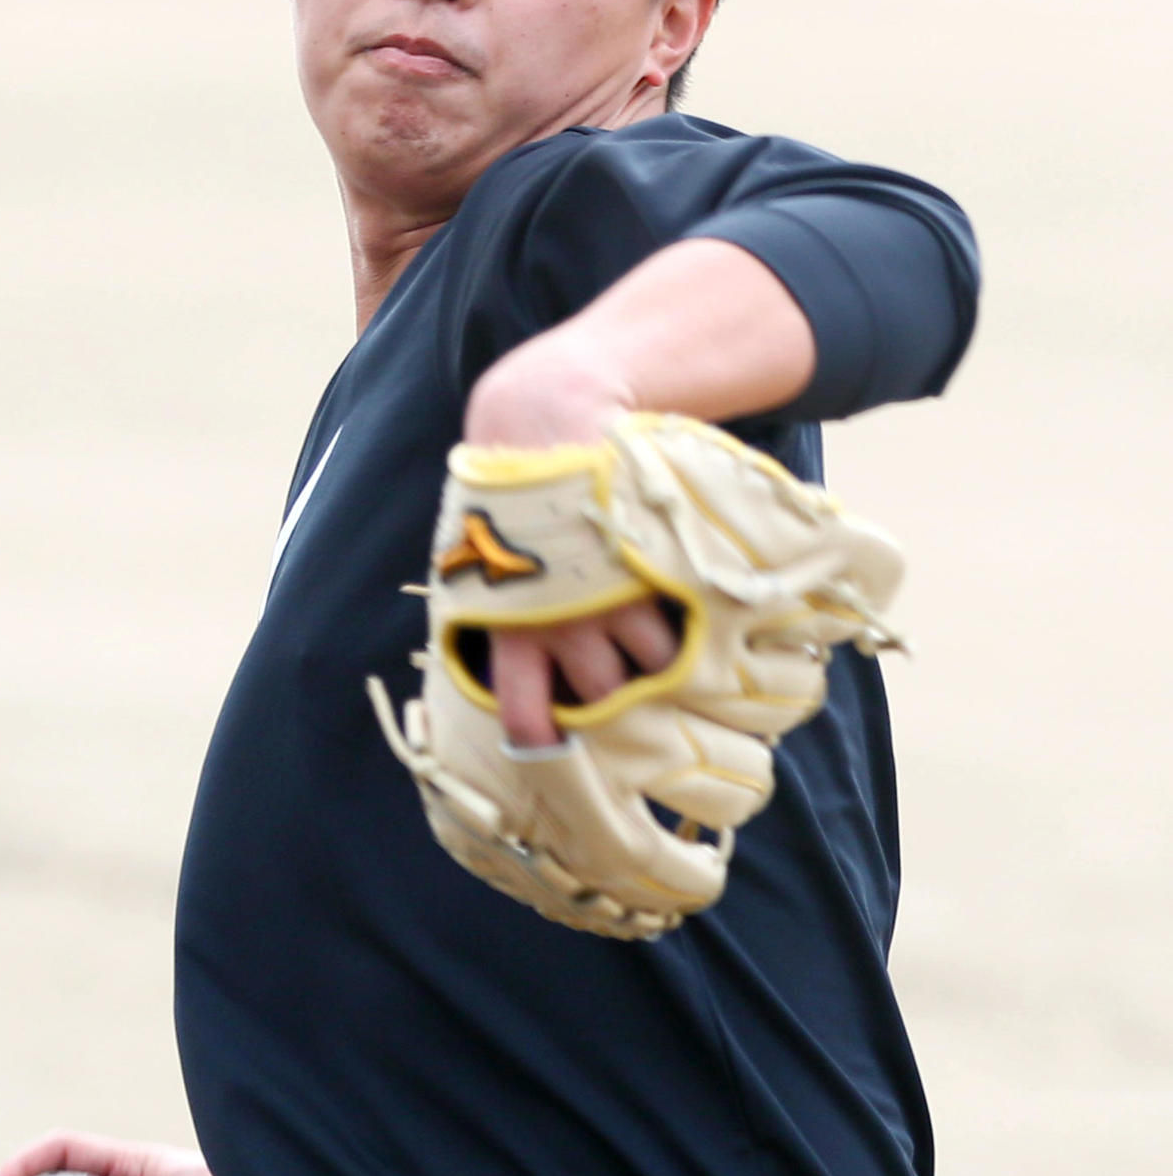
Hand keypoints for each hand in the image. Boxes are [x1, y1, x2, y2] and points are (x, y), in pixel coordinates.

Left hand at [465, 330, 677, 745]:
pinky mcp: (655, 568)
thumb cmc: (507, 501)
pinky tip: (688, 610)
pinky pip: (688, 620)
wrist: (546, 420)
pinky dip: (692, 622)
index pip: (525, 713)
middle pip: (608, 698)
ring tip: (658, 641)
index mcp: (512, 628)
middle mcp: (565, 623)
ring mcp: (616, 597)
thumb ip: (504, 623)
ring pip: (657, 664)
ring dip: (664, 660)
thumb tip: (524, 679)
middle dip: (622, 701)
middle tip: (629, 692)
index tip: (559, 756)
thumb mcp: (482, 567)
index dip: (544, 745)